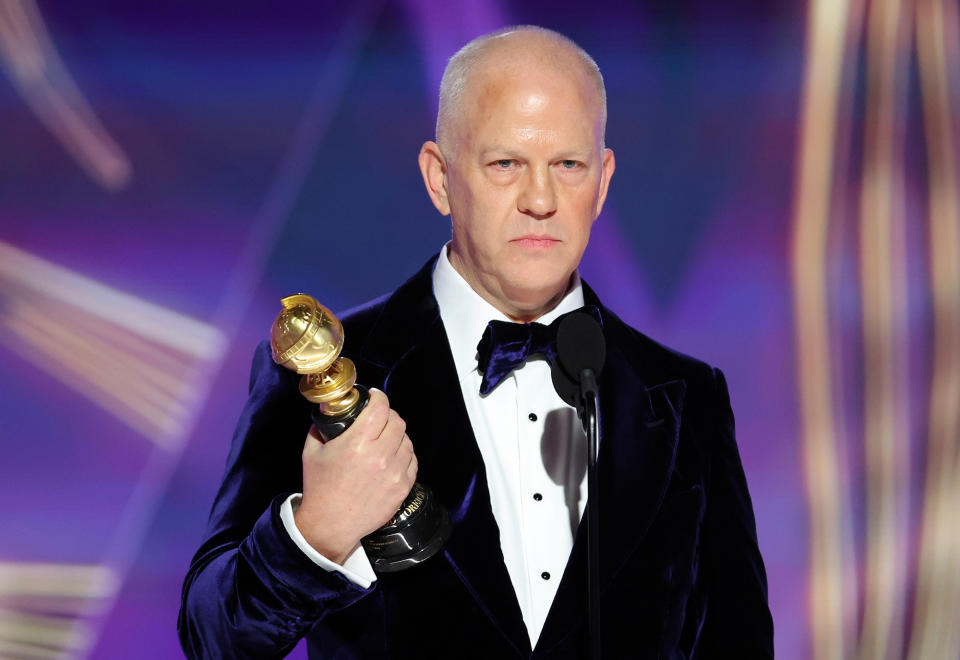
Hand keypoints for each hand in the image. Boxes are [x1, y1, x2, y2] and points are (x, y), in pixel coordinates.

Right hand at [293, 388, 417, 563]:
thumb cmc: (320, 488)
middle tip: (379, 417)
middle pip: (397, 421)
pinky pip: (412, 460)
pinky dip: (404, 454)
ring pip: (407, 440)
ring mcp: (394, 472)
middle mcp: (380, 455)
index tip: (375, 396)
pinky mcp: (403, 487)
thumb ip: (321, 427)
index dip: (378, 397)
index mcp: (357, 443)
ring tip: (386, 438)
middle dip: (388, 414)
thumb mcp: (312, 452)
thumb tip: (330, 412)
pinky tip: (392, 456)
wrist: (330, 524)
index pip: (380, 408)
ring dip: (397, 435)